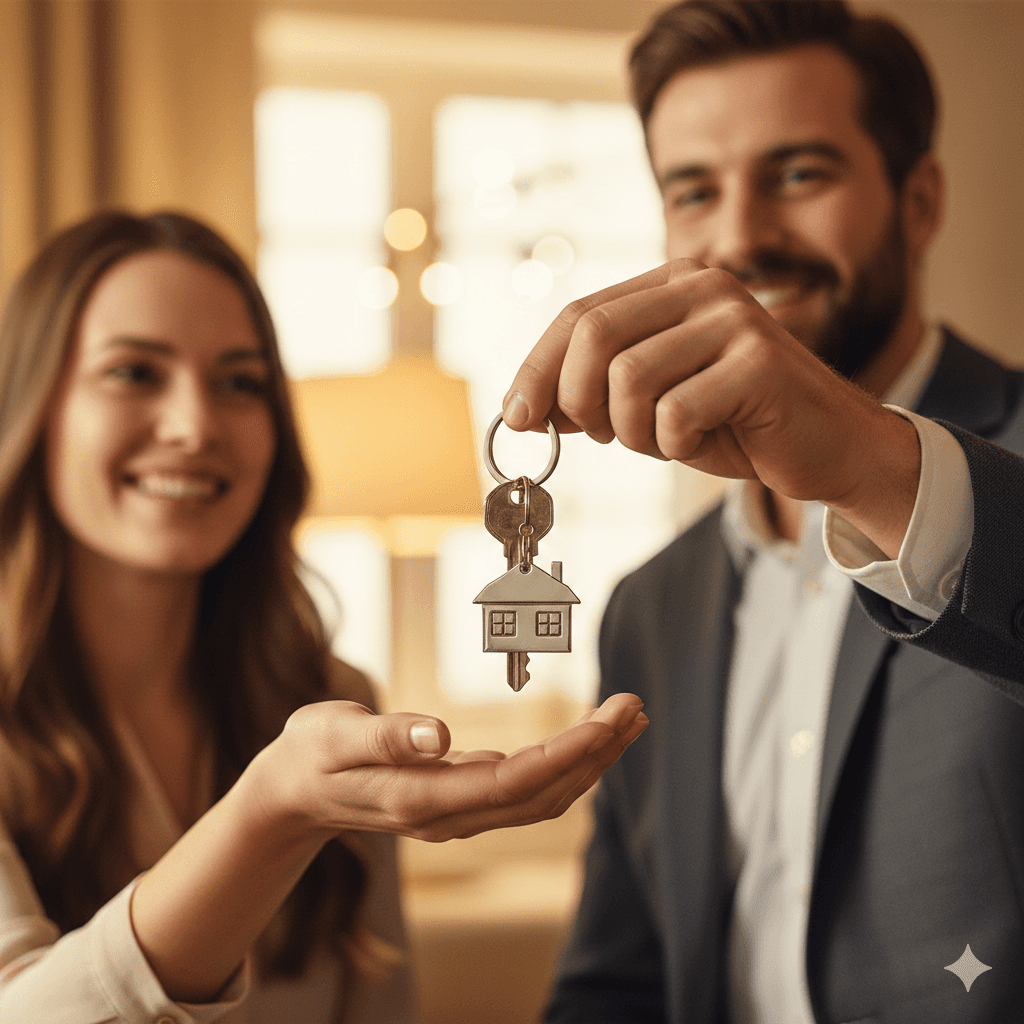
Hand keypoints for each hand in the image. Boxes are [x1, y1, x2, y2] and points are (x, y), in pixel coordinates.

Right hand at [259, 692, 647, 841]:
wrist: (292, 792)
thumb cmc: (309, 755)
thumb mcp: (332, 737)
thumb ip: (384, 738)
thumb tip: (439, 736)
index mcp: (423, 800)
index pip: (515, 783)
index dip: (568, 755)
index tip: (609, 721)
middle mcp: (450, 816)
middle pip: (542, 795)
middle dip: (595, 755)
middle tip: (635, 708)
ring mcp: (457, 813)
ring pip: (541, 797)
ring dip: (589, 762)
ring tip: (626, 721)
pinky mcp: (460, 800)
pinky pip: (525, 790)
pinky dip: (564, 764)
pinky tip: (584, 742)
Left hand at [503, 258, 919, 555]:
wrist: (824, 447)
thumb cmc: (734, 423)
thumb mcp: (650, 405)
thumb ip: (594, 393)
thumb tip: (525, 408)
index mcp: (672, 285)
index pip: (580, 315)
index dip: (537, 368)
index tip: (517, 417)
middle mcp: (702, 286)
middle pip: (594, 335)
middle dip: (574, 398)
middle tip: (598, 434)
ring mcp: (734, 319)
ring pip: (629, 378)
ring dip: (631, 430)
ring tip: (664, 440)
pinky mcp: (759, 362)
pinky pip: (675, 413)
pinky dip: (674, 444)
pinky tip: (705, 441)